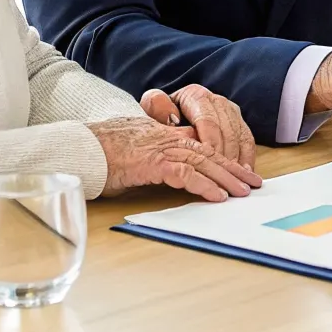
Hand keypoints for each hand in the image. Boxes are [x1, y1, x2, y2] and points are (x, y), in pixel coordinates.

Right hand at [86, 116, 262, 201]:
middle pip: (208, 152)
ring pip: (201, 162)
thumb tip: (178, 171)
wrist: (78, 149)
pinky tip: (216, 196)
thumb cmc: (101, 153)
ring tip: (242, 193)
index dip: (223, 159)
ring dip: (225, 179)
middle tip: (253, 185)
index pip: (201, 145)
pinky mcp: (150, 163)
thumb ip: (157, 156)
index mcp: (163, 135)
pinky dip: (203, 185)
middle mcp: (165, 138)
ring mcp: (158, 149)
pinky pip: (183, 174)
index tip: (240, 173)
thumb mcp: (136, 151)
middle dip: (232, 169)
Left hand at [140, 84, 255, 168]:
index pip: (207, 120)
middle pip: (226, 129)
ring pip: (239, 134)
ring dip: (239, 158)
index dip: (210, 142)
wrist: (169, 111)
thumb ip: (156, 107)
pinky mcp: (238, 122)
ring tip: (238, 178)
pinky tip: (245, 172)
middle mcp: (216, 100)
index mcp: (195, 96)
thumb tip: (171, 116)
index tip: (210, 162)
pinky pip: (247, 139)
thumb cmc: (160, 115)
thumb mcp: (152, 108)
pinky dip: (248, 156)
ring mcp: (230, 111)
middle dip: (226, 155)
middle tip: (225, 176)